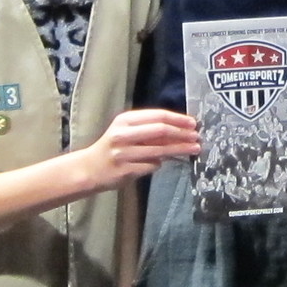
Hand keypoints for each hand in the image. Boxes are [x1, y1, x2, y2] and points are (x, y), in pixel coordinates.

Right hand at [87, 109, 201, 187]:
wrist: (89, 168)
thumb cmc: (112, 147)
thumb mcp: (125, 131)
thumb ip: (147, 129)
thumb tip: (179, 129)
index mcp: (125, 120)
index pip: (157, 115)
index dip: (178, 119)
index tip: (193, 123)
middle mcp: (123, 135)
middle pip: (160, 130)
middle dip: (182, 133)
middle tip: (197, 136)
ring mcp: (124, 153)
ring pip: (160, 150)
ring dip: (180, 150)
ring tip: (194, 149)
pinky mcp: (126, 170)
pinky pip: (152, 165)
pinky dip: (160, 163)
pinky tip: (164, 162)